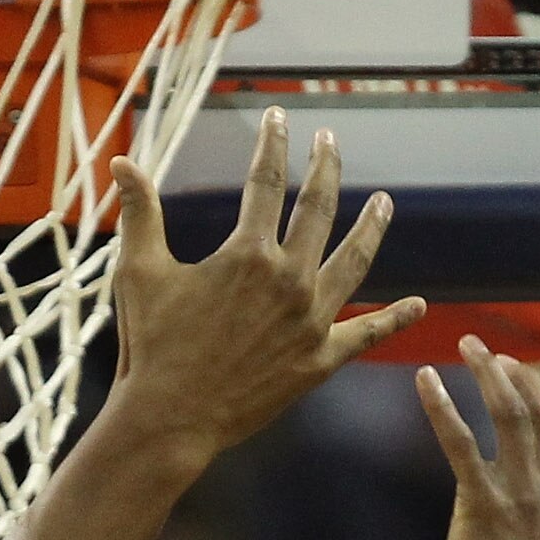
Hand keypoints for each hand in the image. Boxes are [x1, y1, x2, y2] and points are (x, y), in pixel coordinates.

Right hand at [104, 111, 422, 459]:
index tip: (280, 118)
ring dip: (372, 227)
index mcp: (248, 253)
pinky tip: (418, 306)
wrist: (170, 420)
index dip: (273, 144)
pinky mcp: (319, 361)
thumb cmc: (150, 346)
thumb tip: (121, 162)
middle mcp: (289, 279)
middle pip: (318, 209)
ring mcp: (310, 320)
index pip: (266, 181)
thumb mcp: (139, 273)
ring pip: (353, 261)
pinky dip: (394, 319)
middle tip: (330, 142)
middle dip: (326, 168)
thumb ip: (139, 214)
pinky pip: (365, 335)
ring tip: (384, 202)